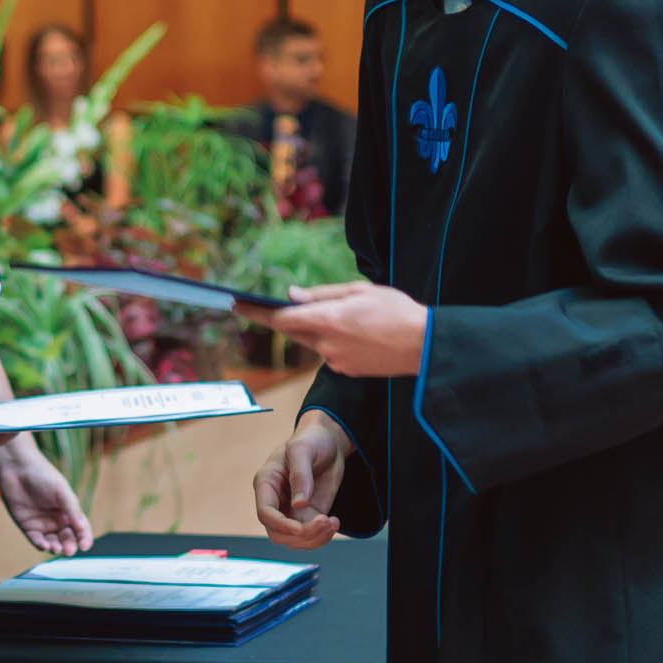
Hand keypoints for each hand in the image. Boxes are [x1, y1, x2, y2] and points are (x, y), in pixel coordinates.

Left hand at [0, 446, 93, 556]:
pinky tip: (45, 545)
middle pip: (67, 538)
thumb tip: (83, 528)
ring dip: (56, 547)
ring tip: (56, 548)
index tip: (85, 546)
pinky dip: (41, 545)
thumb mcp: (61, 491)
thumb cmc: (42, 474)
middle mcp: (57, 519)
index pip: (80, 528)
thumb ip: (72, 509)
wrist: (17, 468)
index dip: (84, 538)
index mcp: (69, 510)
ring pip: (52, 542)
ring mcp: (42, 523)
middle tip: (70, 550)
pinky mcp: (27, 526)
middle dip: (70, 545)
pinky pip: (36, 540)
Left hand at [238, 282, 427, 377]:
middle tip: (271, 306)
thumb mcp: (360, 291)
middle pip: (294, 331)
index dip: (257, 312)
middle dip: (286, 318)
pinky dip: (335, 340)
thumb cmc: (396, 310)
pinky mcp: (347, 370)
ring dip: (317, 328)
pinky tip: (357, 332)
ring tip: (347, 315)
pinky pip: (331, 352)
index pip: (282, 319)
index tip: (237, 305)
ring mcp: (336, 361)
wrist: (425, 345)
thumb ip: (323, 295)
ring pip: (314, 341)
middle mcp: (327, 344)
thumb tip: (292, 295)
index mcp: (328, 320)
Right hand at [253, 409, 350, 550]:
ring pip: (294, 540)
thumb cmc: (311, 440)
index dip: (281, 524)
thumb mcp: (303, 450)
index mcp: (267, 483)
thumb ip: (300, 475)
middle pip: (278, 533)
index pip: (265, 513)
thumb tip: (299, 504)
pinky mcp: (308, 516)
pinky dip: (322, 537)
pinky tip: (334, 522)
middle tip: (324, 523)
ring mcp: (291, 511)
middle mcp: (276, 501)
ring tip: (332, 523)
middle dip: (301, 535)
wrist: (329, 442)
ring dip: (314, 539)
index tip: (301, 528)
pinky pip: (310, 537)